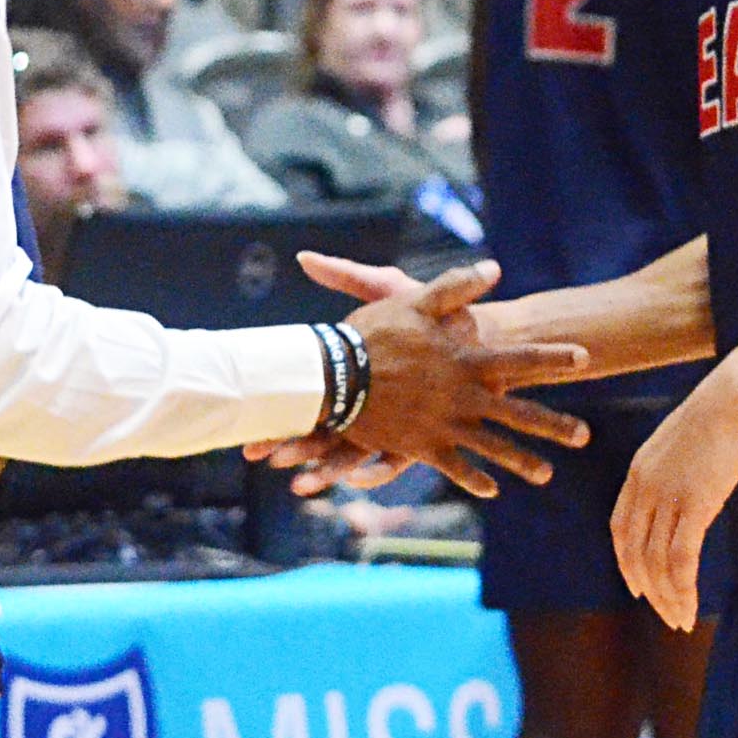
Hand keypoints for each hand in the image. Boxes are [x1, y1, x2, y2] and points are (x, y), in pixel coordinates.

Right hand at [245, 251, 444, 491]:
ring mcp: (394, 428)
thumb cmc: (437, 318)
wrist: (487, 341)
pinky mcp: (423, 440)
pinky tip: (359, 477)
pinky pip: (395, 461)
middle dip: (292, 447)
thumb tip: (302, 255)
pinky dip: (377, 472)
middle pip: (322, 434)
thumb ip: (348, 276)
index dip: (277, 418)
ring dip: (327, 468)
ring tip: (303, 482)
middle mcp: (370, 410)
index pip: (307, 402)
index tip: (250, 431)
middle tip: (262, 456)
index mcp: (356, 381)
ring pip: (352, 454)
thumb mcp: (389, 291)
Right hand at [335, 261, 590, 497]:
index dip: (553, 357)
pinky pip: (454, 467)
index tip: (585, 358)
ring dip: (523, 461)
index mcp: (464, 362)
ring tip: (547, 475)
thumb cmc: (372, 335)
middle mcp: (463, 398)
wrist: (335, 378)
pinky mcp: (422, 448)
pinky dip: (473, 479)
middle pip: (518, 415)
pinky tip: (492, 490)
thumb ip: (456, 287)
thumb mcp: (414, 301)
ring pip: (493, 448)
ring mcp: (445, 426)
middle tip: (585, 436)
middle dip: (554, 425)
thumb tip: (494, 268)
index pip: (519, 359)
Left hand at [610, 351, 737, 630]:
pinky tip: (691, 607)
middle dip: (648, 589)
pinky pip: (680, 560)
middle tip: (667, 613)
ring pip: (655, 563)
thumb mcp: (690, 437)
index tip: (639, 587)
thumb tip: (692, 486)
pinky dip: (682, 590)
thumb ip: (680, 466)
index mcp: (639, 468)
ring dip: (668, 598)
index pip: (620, 527)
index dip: (627, 562)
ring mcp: (667, 495)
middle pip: (633, 552)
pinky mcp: (695, 504)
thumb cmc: (727, 408)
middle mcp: (645, 485)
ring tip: (682, 619)